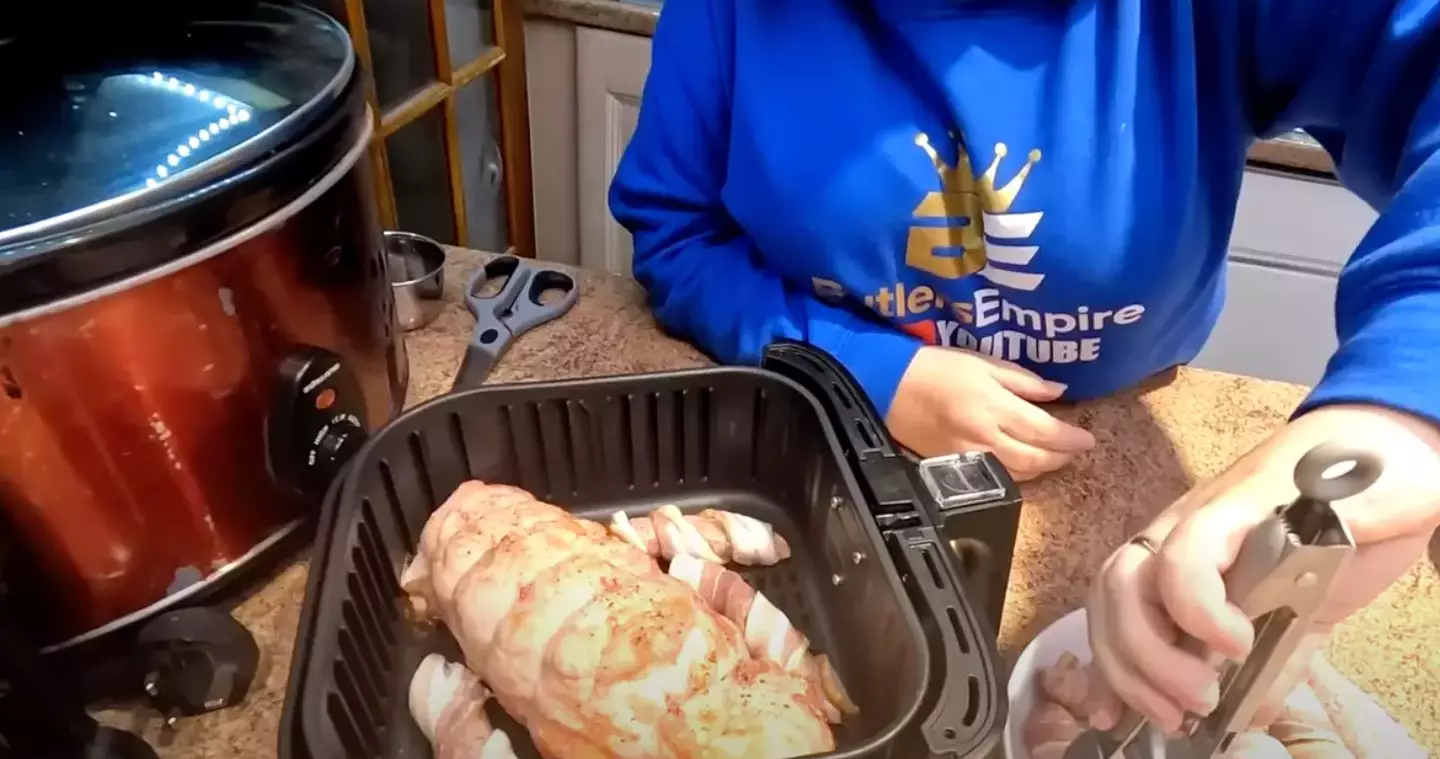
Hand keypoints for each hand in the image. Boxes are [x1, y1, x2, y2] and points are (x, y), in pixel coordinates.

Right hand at [886, 346, 1094, 480]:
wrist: (887, 387)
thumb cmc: (936, 367)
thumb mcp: (983, 363)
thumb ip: (1022, 380)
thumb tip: (1058, 391)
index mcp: (995, 408)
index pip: (1044, 431)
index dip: (1070, 438)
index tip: (1088, 439)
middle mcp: (986, 438)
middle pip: (1035, 459)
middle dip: (1060, 457)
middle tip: (1076, 450)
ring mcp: (969, 457)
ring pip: (1017, 473)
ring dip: (1041, 468)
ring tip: (1055, 458)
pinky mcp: (953, 466)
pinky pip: (995, 477)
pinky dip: (1017, 474)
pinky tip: (1023, 465)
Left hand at [1085, 403, 1439, 732]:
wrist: (1400, 451)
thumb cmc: (1353, 525)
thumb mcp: (1305, 610)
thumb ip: (1271, 657)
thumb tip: (1244, 715)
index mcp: (1183, 558)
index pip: (1114, 609)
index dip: (1108, 667)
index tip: (1118, 718)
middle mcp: (1178, 533)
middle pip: (1108, 597)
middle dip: (1127, 671)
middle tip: (1176, 714)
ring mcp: (1203, 514)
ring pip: (1130, 579)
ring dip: (1152, 651)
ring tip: (1201, 692)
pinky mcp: (1238, 502)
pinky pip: (1187, 556)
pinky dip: (1197, 608)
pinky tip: (1232, 639)